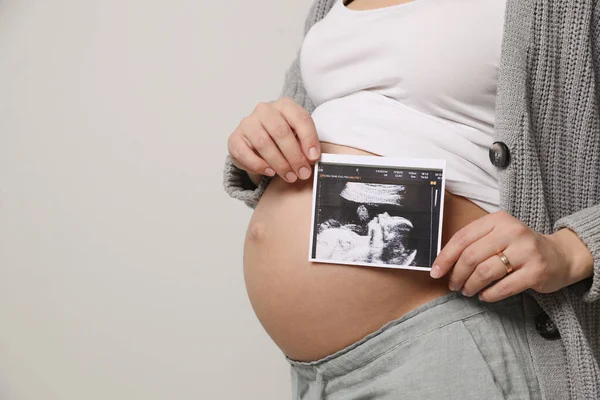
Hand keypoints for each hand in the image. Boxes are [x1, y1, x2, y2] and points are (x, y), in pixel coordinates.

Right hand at [227, 97, 320, 184]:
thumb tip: (311, 159)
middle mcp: (265, 110)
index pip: (300, 119)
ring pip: (263, 143)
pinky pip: (245, 153)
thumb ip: (304, 145)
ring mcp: (248, 123)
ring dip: (279, 163)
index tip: (314, 157)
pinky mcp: (235, 138)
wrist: (256, 142)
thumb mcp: (297, 137)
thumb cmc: (281, 138)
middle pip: (281, 132)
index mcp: (284, 105)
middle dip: (294, 156)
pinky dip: (259, 165)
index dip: (309, 139)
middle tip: (302, 173)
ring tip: (289, 176)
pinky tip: (270, 172)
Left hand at [430, 210, 593, 301]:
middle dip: (457, 274)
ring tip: (467, 291)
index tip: (436, 272)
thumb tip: (442, 262)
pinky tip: (484, 296)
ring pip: (485, 272)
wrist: (559, 256)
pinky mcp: (536, 271)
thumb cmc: (519, 247)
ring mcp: (526, 251)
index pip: (462, 238)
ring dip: (470, 285)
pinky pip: (503, 287)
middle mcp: (512, 232)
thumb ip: (473, 242)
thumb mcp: (497, 235)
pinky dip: (489, 294)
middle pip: (471, 256)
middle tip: (453, 285)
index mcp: (497, 220)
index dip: (445, 257)